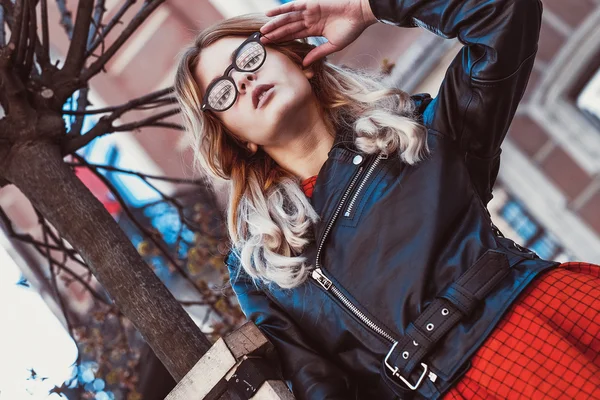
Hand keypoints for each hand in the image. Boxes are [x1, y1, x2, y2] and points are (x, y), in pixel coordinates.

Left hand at [260, 0, 377, 66]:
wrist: (361, 14)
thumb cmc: (351, 29)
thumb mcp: (333, 46)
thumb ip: (318, 53)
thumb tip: (304, 64)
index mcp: (315, 30)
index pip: (295, 36)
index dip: (282, 40)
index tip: (271, 46)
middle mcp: (310, 20)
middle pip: (288, 28)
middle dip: (275, 34)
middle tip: (262, 40)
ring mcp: (310, 11)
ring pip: (287, 19)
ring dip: (274, 24)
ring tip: (262, 30)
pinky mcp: (311, 3)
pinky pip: (292, 6)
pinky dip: (280, 10)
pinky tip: (269, 14)